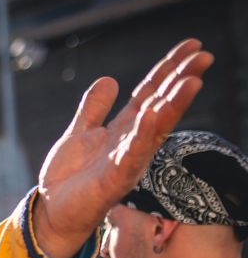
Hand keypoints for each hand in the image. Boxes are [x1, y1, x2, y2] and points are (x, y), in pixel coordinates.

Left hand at [33, 39, 212, 257]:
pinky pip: (132, 155)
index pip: (151, 93)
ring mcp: (126, 160)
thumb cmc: (69, 177)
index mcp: (124, 129)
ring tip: (191, 81)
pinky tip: (153, 115)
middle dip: (182, 81)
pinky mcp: (115, 180)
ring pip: (155, 129)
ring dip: (173, 105)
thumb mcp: (78, 134)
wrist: (52, 211)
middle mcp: (132, 142)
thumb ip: (94, 109)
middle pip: (161, 106)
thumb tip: (109, 79)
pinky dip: (143, 135)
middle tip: (205, 56)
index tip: (192, 45)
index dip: (169, 69)